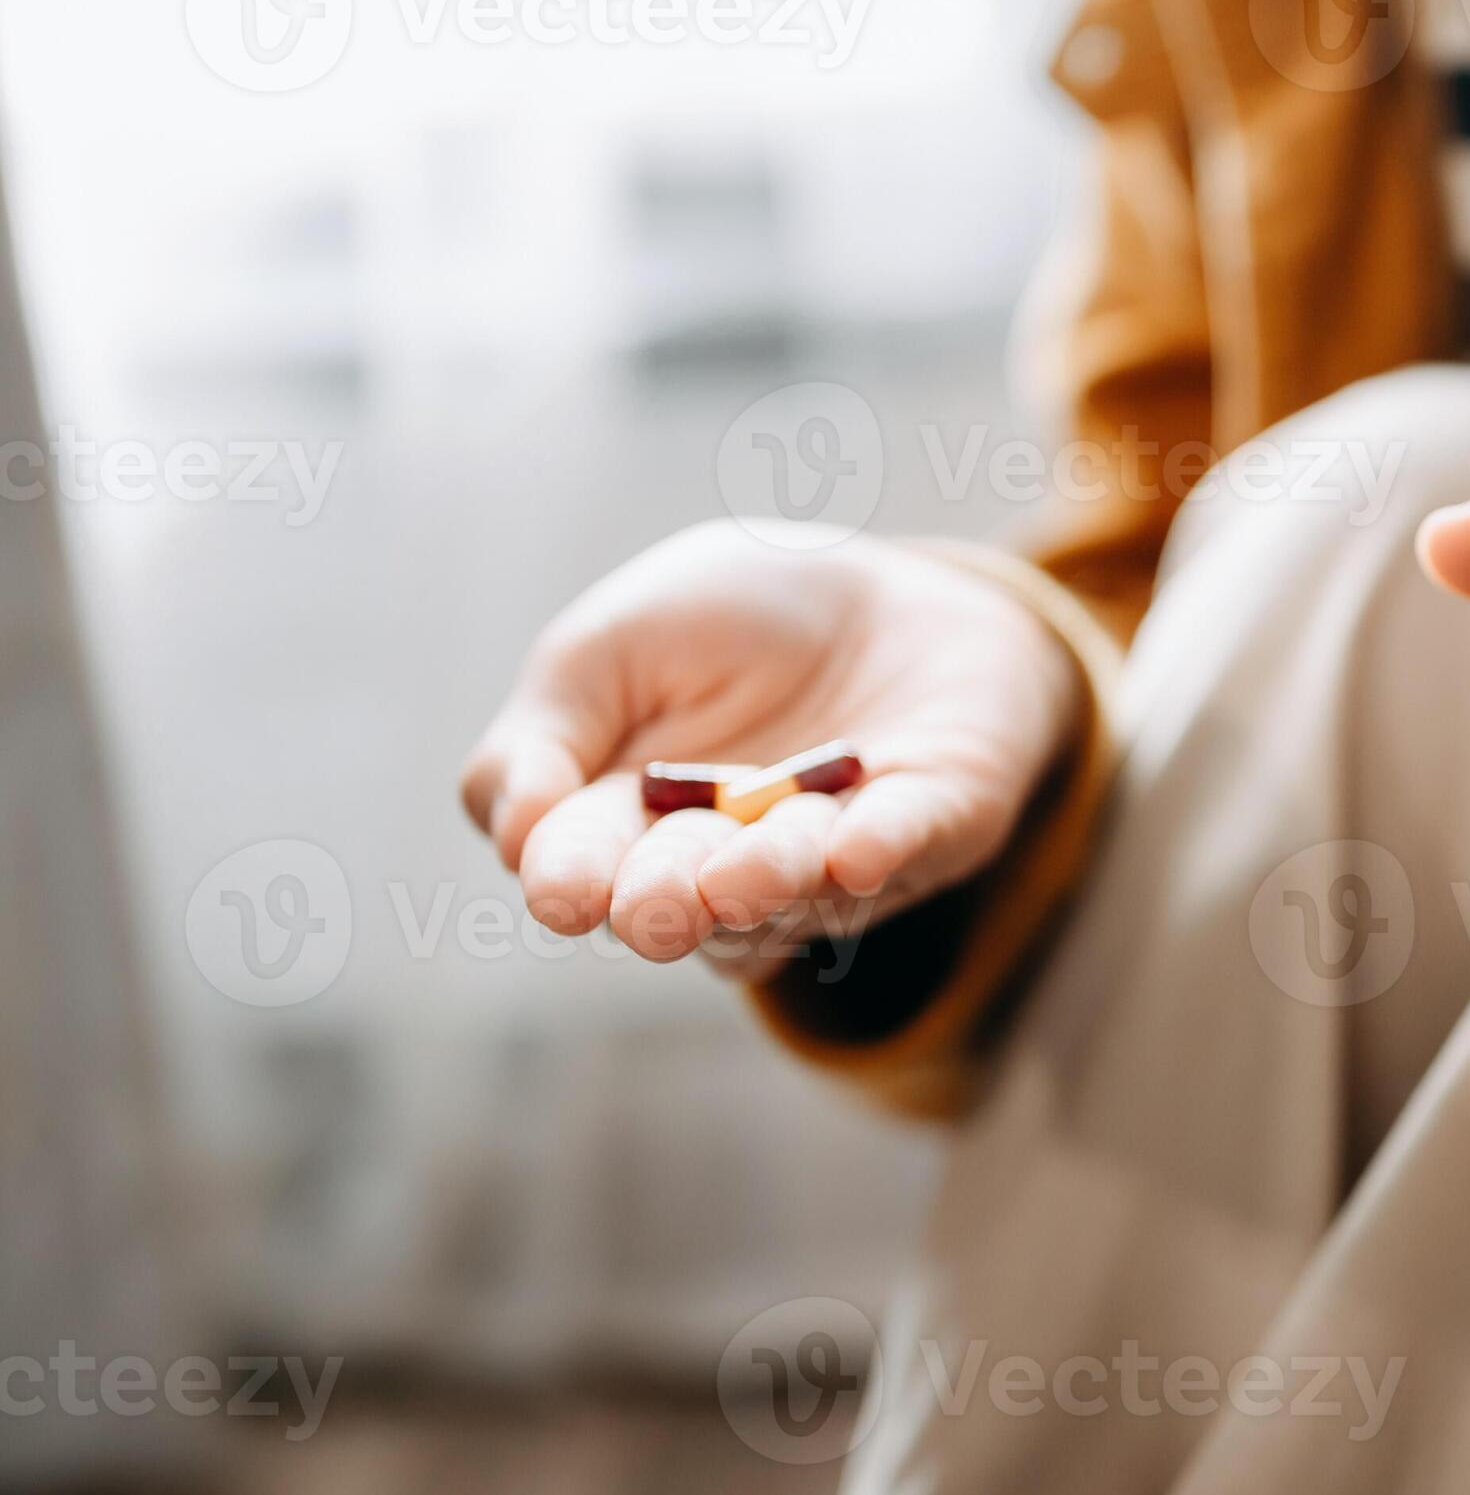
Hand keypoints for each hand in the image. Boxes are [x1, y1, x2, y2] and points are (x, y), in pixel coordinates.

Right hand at [459, 521, 1081, 979]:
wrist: (887, 586)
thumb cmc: (731, 618)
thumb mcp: (611, 644)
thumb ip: (546, 730)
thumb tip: (512, 833)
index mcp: (626, 825)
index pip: (582, 866)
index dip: (570, 881)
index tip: (561, 890)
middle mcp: (723, 867)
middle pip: (684, 908)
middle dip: (665, 906)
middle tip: (653, 908)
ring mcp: (829, 859)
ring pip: (792, 898)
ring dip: (768, 883)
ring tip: (747, 872)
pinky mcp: (932, 826)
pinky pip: (907, 846)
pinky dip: (880, 850)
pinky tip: (855, 850)